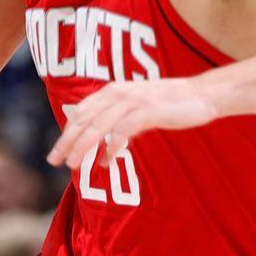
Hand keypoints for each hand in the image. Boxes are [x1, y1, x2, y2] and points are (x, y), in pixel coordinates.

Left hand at [46, 78, 217, 169]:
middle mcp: (118, 93)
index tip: (56, 151)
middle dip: (67, 141)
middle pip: (84, 119)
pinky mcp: (146, 111)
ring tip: (73, 164)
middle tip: (54, 161)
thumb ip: (118, 114)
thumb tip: (101, 136)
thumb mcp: (138, 104)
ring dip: (83, 146)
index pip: (81, 112)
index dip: (66, 132)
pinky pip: (121, 132)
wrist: (200, 95)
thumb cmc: (169, 102)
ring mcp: (132, 101)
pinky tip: (105, 161)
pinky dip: (110, 148)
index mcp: (113, 90)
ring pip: (98, 126)